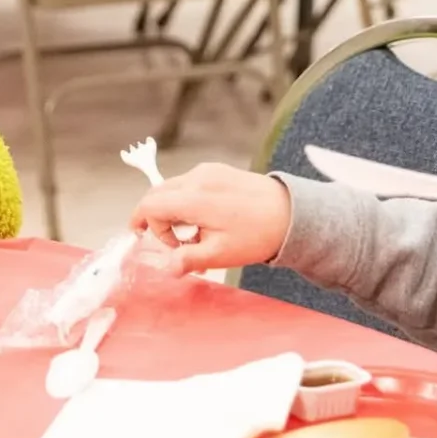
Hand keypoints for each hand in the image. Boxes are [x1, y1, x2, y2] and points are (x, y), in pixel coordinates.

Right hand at [128, 162, 291, 275]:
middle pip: (156, 194)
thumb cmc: (257, 234)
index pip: (149, 206)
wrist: (291, 213)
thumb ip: (187, 259)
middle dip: (157, 219)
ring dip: (173, 212)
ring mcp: (207, 170)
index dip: (145, 226)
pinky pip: (189, 184)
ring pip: (172, 189)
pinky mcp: (218, 170)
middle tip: (173, 243)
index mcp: (193, 198)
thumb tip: (167, 268)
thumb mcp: (220, 254)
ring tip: (195, 236)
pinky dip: (187, 202)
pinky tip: (206, 222)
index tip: (158, 243)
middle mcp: (196, 178)